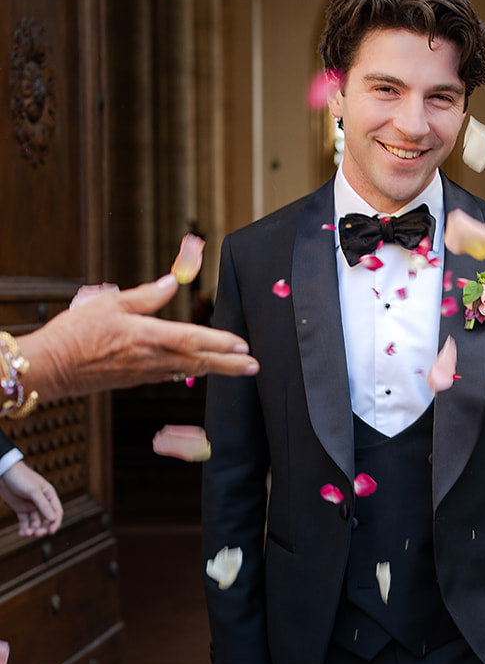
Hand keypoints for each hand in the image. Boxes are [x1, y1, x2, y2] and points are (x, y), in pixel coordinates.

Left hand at [0, 461, 61, 535]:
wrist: (4, 473)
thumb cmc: (21, 478)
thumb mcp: (33, 491)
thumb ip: (43, 505)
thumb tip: (53, 519)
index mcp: (49, 495)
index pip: (57, 511)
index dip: (56, 522)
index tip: (51, 532)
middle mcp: (42, 502)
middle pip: (46, 519)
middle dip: (43, 528)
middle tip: (37, 534)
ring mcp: (31, 506)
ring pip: (35, 522)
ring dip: (33, 529)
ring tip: (27, 533)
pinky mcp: (21, 509)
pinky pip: (24, 521)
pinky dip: (24, 528)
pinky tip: (22, 533)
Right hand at [21, 275, 258, 400]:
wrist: (51, 367)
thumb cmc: (75, 333)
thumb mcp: (110, 302)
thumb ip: (146, 295)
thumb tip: (172, 283)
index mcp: (146, 336)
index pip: (192, 339)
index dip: (220, 343)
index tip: (243, 346)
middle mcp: (150, 358)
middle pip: (198, 361)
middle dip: (230, 365)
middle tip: (254, 367)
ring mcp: (144, 373)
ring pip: (187, 370)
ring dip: (214, 369)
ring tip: (236, 368)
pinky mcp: (135, 380)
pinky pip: (169, 375)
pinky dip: (188, 371)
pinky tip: (198, 369)